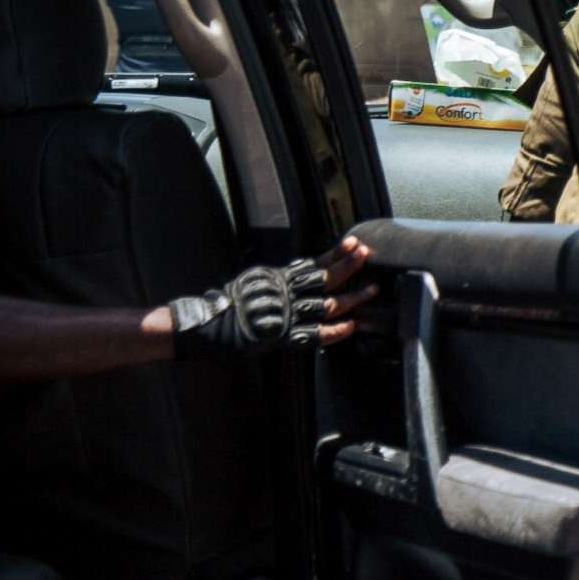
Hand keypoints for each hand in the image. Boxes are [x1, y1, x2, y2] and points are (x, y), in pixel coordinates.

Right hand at [171, 236, 373, 359]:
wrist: (206, 325)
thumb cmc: (230, 304)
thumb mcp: (256, 281)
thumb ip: (283, 278)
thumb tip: (308, 270)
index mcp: (278, 278)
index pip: (312, 263)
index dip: (335, 254)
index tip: (354, 243)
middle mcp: (284, 294)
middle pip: (323, 279)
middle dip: (348, 268)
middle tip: (368, 256)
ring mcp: (286, 315)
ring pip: (326, 304)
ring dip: (351, 298)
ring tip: (372, 290)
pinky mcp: (284, 336)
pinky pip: (315, 334)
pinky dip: (335, 331)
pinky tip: (352, 326)